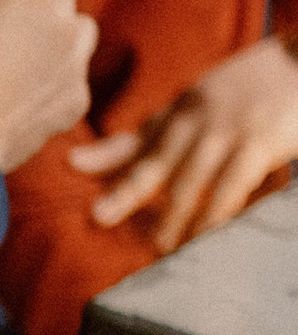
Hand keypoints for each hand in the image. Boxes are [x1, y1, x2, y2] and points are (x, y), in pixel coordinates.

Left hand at [69, 35, 297, 248]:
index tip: (74, 171)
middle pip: (156, 161)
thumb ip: (152, 133)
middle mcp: (198, 118)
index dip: (106, 160)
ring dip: (173, 215)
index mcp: (182, 109)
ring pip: (191, 180)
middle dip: (127, 191)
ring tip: (160, 247)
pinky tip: (203, 236)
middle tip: (101, 218)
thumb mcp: (197, 101)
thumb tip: (91, 160)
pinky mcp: (260, 143)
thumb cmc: (248, 87)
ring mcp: (228, 130)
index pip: (138, 141)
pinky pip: (231, 185)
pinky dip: (214, 213)